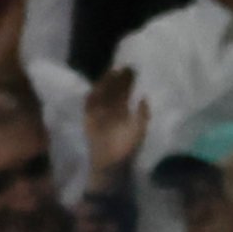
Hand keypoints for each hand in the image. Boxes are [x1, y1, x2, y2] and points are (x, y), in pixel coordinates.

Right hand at [83, 65, 147, 181]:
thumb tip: (144, 97)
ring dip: (105, 83)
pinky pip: (89, 104)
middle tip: (124, 67)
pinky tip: (98, 87)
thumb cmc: (127, 149)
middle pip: (113, 89)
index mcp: (123, 111)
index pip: (124, 91)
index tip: (133, 69)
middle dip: (118, 79)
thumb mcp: (139, 131)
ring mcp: (99, 113)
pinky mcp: (88, 118)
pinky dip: (92, 96)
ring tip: (112, 73)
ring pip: (101, 93)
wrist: (111, 164)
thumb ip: (142, 115)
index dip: (128, 81)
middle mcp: (110, 109)